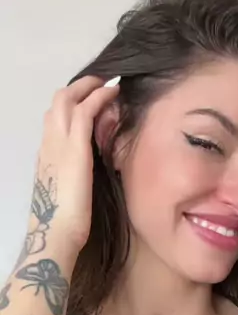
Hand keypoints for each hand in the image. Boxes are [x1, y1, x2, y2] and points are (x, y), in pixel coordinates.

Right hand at [23, 75, 120, 257]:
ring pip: (68, 99)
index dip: (71, 105)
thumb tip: (92, 171)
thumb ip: (77, 176)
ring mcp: (59, 142)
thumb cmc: (64, 222)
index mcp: (47, 154)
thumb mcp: (70, 191)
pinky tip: (113, 93)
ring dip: (89, 86)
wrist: (56, 231)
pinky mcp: (76, 147)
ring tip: (108, 83)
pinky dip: (99, 97)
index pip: (55, 119)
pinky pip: (86, 111)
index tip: (88, 101)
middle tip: (99, 83)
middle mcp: (49, 143)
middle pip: (58, 101)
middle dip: (79, 87)